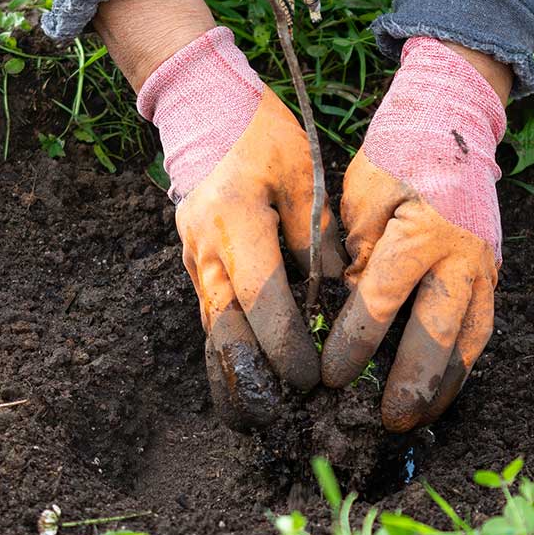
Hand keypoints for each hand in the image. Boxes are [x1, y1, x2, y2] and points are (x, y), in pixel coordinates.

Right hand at [140, 27, 340, 430]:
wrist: (205, 111)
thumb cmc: (262, 137)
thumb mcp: (303, 175)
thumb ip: (317, 236)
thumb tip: (338, 293)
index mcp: (237, 221)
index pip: (260, 296)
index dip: (284, 343)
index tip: (309, 379)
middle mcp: (208, 249)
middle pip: (224, 328)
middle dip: (251, 378)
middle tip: (279, 418)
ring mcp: (196, 261)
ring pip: (210, 331)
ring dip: (230, 378)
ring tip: (252, 423)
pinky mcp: (195, 267)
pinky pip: (209, 320)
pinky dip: (223, 357)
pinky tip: (237, 390)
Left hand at [320, 37, 506, 431]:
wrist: (452, 122)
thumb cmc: (395, 158)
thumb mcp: (360, 198)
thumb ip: (352, 252)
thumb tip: (344, 303)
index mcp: (419, 234)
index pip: (380, 303)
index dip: (353, 345)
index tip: (329, 378)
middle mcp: (460, 257)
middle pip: (437, 335)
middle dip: (411, 383)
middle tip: (388, 421)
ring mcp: (485, 267)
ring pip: (470, 339)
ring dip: (446, 384)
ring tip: (421, 419)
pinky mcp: (493, 272)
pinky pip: (481, 325)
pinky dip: (463, 360)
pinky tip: (444, 387)